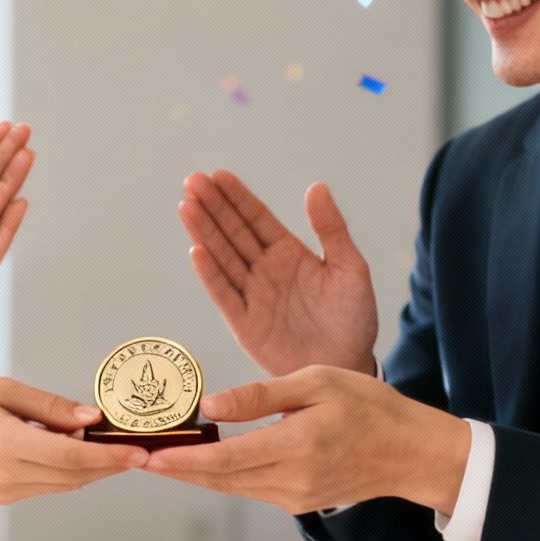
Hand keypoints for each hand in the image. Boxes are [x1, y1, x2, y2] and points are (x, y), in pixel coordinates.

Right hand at [0, 378, 146, 503]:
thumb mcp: (2, 389)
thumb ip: (50, 407)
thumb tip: (91, 417)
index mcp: (5, 445)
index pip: (73, 457)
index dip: (111, 456)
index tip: (139, 452)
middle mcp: (7, 476)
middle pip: (76, 475)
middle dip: (110, 463)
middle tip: (137, 447)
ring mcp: (5, 491)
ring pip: (65, 484)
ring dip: (92, 467)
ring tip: (110, 443)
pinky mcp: (3, 496)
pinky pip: (48, 485)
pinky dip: (68, 470)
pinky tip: (74, 449)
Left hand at [141, 368, 468, 515]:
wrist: (411, 452)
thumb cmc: (371, 407)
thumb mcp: (317, 383)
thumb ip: (262, 396)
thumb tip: (211, 406)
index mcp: (296, 447)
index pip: (223, 458)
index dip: (180, 458)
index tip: (145, 454)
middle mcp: (291, 480)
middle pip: (217, 478)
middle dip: (174, 467)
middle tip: (134, 454)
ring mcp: (293, 497)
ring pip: (230, 486)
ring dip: (193, 472)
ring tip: (158, 454)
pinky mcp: (297, 502)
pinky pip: (249, 488)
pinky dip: (221, 475)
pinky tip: (202, 459)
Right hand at [178, 172, 376, 376]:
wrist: (348, 365)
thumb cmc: (352, 318)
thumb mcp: (350, 268)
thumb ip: (331, 229)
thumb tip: (316, 187)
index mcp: (288, 253)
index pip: (256, 218)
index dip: (237, 197)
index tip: (218, 175)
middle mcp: (265, 270)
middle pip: (233, 232)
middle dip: (213, 207)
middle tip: (192, 181)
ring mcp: (252, 295)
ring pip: (222, 257)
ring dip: (204, 232)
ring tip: (187, 206)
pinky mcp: (244, 323)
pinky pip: (224, 294)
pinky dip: (210, 274)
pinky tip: (197, 251)